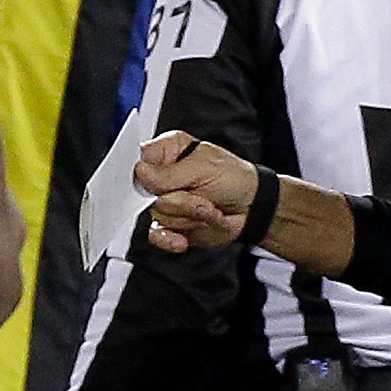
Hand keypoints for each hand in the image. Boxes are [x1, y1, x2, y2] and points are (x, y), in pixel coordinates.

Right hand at [136, 132, 257, 253]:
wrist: (252, 208)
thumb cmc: (234, 179)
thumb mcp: (204, 169)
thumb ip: (169, 173)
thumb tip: (140, 172)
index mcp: (169, 151)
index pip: (138, 160)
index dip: (143, 174)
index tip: (157, 183)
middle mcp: (163, 176)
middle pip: (147, 192)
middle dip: (178, 199)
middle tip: (201, 195)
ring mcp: (166, 201)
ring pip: (158, 214)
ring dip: (188, 216)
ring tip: (208, 208)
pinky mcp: (170, 223)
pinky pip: (156, 234)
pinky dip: (169, 239)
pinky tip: (182, 238)